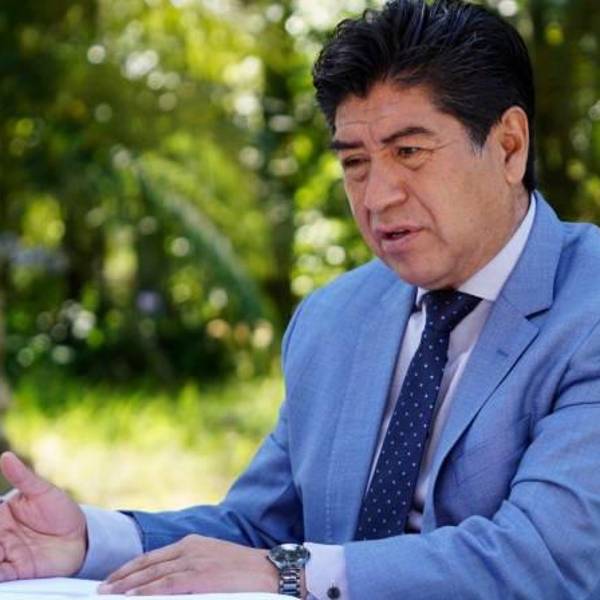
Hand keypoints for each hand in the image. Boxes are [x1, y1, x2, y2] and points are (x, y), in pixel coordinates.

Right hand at [0, 451, 85, 579]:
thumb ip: (22, 477)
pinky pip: (1, 576)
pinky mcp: (17, 571)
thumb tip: (6, 457)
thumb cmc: (61, 510)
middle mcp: (0, 537)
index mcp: (1, 515)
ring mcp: (6, 555)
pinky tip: (0, 571)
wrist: (81, 536)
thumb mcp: (42, 491)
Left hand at [98, 534, 278, 595]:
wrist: (270, 572)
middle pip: (148, 563)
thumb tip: (167, 583)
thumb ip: (191, 569)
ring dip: (128, 585)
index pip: (154, 556)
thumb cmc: (244, 571)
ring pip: (153, 574)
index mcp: (193, 543)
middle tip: (102, 588)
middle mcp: (190, 548)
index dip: (131, 567)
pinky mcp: (200, 576)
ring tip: (110, 594)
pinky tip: (132, 596)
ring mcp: (195, 561)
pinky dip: (147, 590)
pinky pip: (167, 585)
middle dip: (123, 576)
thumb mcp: (214, 562)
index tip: (115, 578)